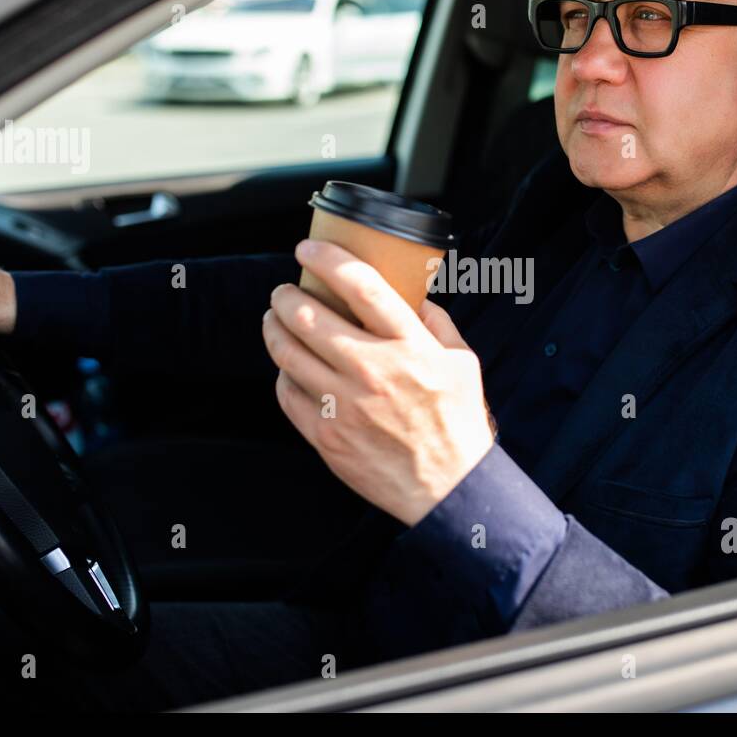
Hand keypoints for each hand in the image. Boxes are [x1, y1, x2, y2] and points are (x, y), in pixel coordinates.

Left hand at [263, 239, 494, 525]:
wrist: (447, 487)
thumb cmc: (456, 422)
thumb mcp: (462, 362)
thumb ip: (436, 323)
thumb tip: (412, 294)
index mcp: (410, 347)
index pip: (362, 285)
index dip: (328, 259)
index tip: (308, 249)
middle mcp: (374, 371)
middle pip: (309, 317)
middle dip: (286, 295)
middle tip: (284, 291)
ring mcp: (346, 405)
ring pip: (288, 353)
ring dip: (273, 328)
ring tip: (274, 319)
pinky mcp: (327, 435)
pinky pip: (287, 395)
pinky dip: (283, 374)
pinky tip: (289, 367)